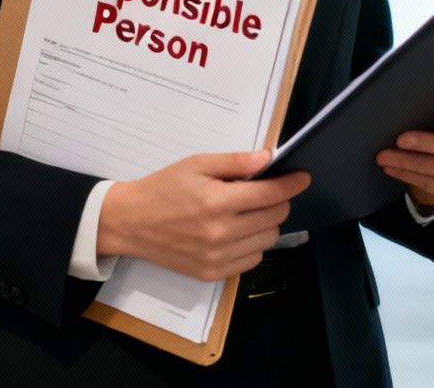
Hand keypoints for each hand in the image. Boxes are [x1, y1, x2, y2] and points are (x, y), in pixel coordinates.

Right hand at [96, 150, 310, 281]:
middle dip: (279, 200)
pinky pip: (252, 259)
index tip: (302, 177)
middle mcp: (221, 233)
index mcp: (217, 202)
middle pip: (274, 217)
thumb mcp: (196, 164)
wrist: (131, 223)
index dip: (291, 184)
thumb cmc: (164, 188)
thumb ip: (234, 163)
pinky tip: (238, 231)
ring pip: (268, 239)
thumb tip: (267, 159)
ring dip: (268, 223)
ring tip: (250, 211)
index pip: (270, 194)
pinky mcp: (212, 274)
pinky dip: (253, 244)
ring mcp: (218, 257)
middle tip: (267, 191)